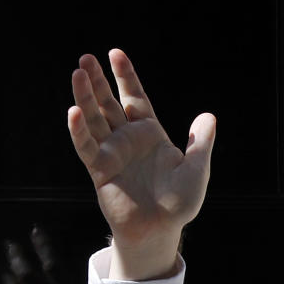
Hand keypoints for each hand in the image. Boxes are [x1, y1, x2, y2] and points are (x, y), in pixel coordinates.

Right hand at [67, 49, 215, 279]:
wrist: (160, 229)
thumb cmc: (179, 202)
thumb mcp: (197, 170)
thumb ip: (201, 143)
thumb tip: (209, 116)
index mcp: (150, 134)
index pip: (135, 98)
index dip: (126, 76)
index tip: (115, 53)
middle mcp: (128, 139)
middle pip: (109, 103)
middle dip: (98, 82)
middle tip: (86, 58)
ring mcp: (112, 152)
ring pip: (94, 119)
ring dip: (84, 97)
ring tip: (77, 73)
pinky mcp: (99, 169)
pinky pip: (86, 146)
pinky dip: (79, 129)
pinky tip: (73, 111)